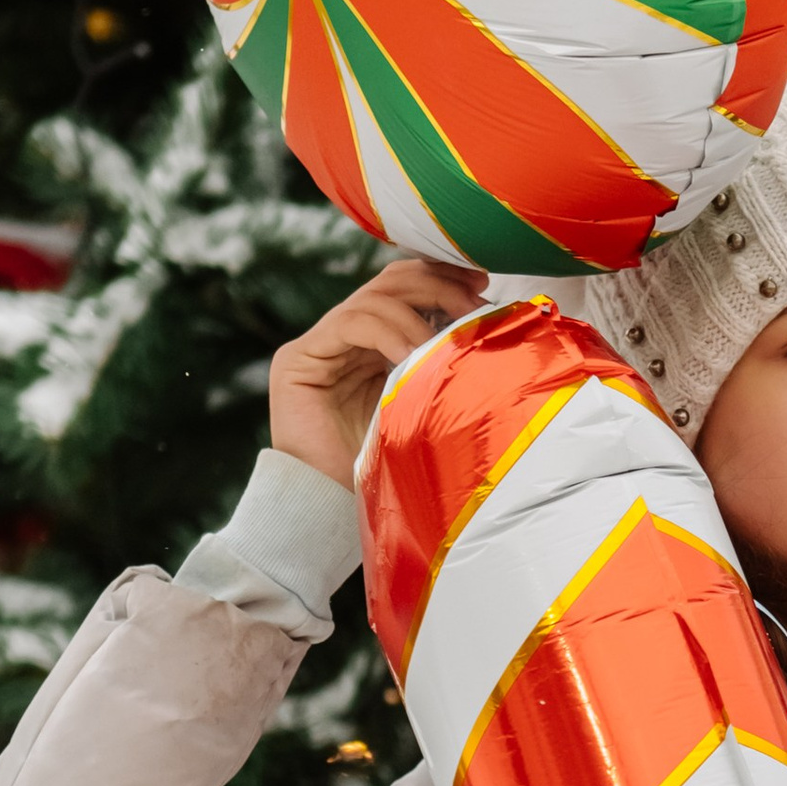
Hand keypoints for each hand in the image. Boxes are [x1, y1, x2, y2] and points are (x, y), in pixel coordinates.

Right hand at [268, 258, 487, 490]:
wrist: (332, 507)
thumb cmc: (385, 467)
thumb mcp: (424, 404)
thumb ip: (441, 366)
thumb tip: (488, 331)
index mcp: (374, 343)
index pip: (406, 288)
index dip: (443, 277)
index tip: (483, 285)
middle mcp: (344, 336)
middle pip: (391, 282)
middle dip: (437, 284)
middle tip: (473, 303)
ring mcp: (319, 345)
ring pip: (374, 298)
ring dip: (418, 311)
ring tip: (445, 340)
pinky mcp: (298, 359)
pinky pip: (351, 324)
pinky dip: (389, 332)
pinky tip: (413, 353)